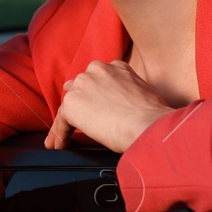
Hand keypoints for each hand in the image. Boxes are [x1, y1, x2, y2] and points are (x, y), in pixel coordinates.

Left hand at [44, 60, 175, 152]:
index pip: (98, 81)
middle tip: (82, 122)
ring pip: (70, 104)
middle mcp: (97, 70)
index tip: (94, 107)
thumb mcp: (142, 93)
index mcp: (116, 67)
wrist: (147, 124)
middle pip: (80, 87)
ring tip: (62, 139)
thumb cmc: (152, 116)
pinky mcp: (72, 104)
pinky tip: (59, 145)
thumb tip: (122, 107)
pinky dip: (59, 134)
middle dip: (81, 104)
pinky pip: (61, 121)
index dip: (94, 96)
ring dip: (67, 121)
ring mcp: (83, 85)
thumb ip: (126, 93)